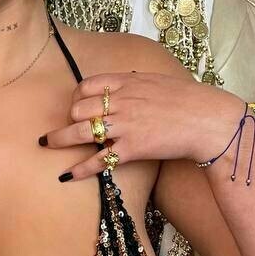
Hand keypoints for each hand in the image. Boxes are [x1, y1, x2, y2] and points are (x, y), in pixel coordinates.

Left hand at [39, 69, 250, 178]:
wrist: (208, 120)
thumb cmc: (187, 100)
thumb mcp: (158, 80)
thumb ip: (135, 82)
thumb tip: (123, 80)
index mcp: (127, 82)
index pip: (86, 85)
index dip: (76, 97)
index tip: (76, 107)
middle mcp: (121, 102)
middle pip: (78, 108)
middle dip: (68, 118)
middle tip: (66, 127)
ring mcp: (124, 126)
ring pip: (80, 132)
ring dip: (59, 139)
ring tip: (46, 144)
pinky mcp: (131, 150)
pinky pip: (98, 161)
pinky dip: (79, 169)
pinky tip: (66, 175)